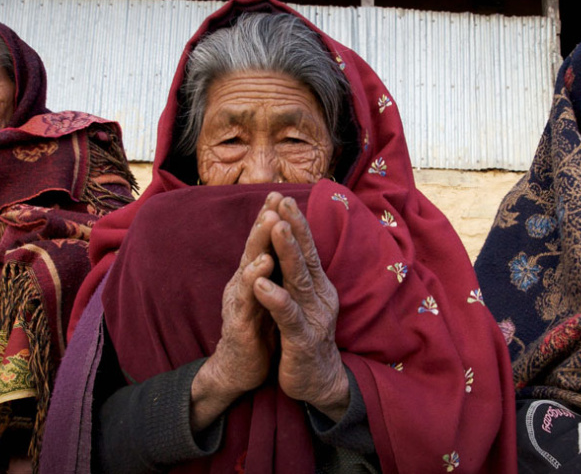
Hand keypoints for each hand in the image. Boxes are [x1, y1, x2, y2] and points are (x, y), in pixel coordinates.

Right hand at [190, 194, 281, 430]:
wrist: (240, 369)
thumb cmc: (257, 330)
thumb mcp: (267, 295)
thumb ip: (272, 272)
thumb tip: (282, 245)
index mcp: (252, 277)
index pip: (262, 244)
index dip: (270, 219)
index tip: (280, 193)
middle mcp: (242, 284)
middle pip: (254, 248)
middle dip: (264, 222)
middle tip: (274, 199)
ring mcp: (240, 303)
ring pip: (249, 268)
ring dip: (259, 244)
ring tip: (269, 223)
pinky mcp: (241, 325)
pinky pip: (248, 302)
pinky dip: (254, 284)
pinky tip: (261, 270)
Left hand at [253, 194, 348, 420]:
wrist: (318, 382)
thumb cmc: (305, 338)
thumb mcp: (304, 302)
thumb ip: (299, 276)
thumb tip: (291, 244)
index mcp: (317, 286)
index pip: (307, 250)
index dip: (296, 224)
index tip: (282, 198)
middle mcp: (319, 296)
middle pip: (306, 256)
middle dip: (294, 228)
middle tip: (282, 202)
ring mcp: (313, 316)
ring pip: (299, 279)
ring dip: (287, 252)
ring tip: (276, 229)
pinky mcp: (302, 340)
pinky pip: (288, 316)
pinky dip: (275, 298)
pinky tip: (261, 284)